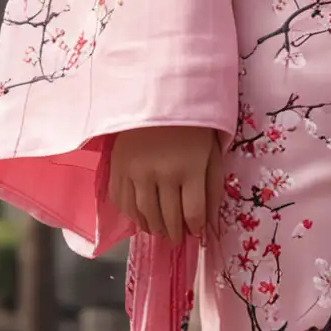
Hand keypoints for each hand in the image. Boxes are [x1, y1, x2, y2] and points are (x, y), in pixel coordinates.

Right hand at [109, 125, 224, 246]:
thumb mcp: (212, 153)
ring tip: (160, 230)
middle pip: (167, 218)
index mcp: (189, 169)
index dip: (195, 228)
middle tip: (177, 236)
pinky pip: (121, 202)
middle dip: (174, 232)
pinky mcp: (117, 167)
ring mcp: (135, 171)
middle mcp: (161, 173)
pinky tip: (141, 216)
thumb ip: (213, 191)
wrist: (158, 94)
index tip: (195, 231)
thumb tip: (212, 229)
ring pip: (143, 214)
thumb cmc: (192, 125)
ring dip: (153, 227)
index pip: (192, 214)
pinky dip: (131, 215)